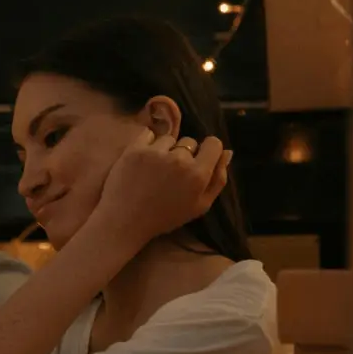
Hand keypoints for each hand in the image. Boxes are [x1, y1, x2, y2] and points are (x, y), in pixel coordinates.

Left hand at [96, 128, 231, 246]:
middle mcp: (179, 159)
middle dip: (184, 154)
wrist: (125, 220)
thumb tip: (228, 152)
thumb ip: (218, 179)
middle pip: (190, 142)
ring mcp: (155, 152)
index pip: (214, 143)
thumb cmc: (164, 217)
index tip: (199, 160)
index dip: (208, 150)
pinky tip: (144, 159)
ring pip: (169, 139)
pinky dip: (147, 142)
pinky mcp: (134, 148)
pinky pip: (148, 133)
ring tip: (155, 168)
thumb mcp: (200, 206)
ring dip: (165, 149)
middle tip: (171, 173)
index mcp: (198, 174)